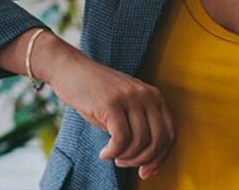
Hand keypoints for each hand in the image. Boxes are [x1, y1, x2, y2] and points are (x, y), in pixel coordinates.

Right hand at [33, 34, 175, 179]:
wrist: (68, 68)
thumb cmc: (93, 91)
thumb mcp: (124, 104)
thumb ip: (139, 124)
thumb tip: (147, 160)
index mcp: (153, 95)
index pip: (169, 133)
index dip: (160, 157)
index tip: (146, 170)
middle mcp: (146, 95)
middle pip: (158, 140)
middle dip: (143, 160)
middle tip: (125, 164)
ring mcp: (129, 98)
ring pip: (140, 142)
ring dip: (126, 157)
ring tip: (113, 157)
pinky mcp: (111, 103)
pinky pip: (121, 139)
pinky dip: (113, 152)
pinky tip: (104, 153)